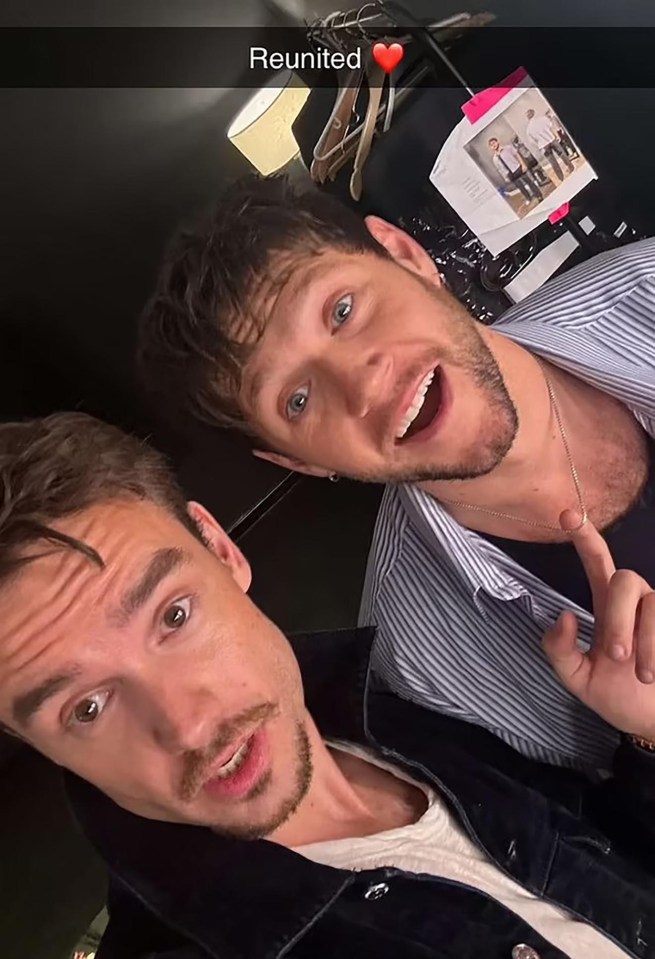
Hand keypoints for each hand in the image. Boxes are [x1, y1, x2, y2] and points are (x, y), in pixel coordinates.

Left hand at [543, 510, 654, 739]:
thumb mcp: (579, 680)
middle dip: (619, 618)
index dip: (584, 537)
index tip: (567, 514)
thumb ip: (560, 651)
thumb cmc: (620, 698)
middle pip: (626, 578)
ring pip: (652, 600)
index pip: (596, 563)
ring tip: (644, 674)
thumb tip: (563, 616)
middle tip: (617, 657)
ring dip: (644, 640)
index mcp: (607, 608)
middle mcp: (635, 603)